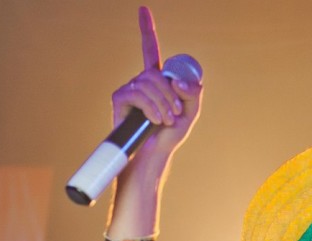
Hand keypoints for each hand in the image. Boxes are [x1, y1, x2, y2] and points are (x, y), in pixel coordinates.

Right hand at [110, 6, 202, 156]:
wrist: (152, 154)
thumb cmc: (169, 136)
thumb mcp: (189, 113)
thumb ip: (192, 95)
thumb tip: (179, 82)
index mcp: (157, 81)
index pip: (151, 50)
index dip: (147, 30)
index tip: (143, 10)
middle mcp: (141, 81)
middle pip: (155, 73)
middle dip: (169, 94)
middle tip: (175, 114)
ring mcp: (129, 90)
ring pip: (147, 83)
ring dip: (162, 103)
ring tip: (165, 120)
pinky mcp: (119, 100)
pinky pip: (136, 94)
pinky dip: (150, 107)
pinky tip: (152, 120)